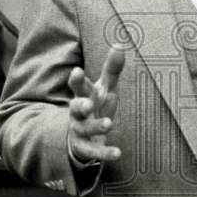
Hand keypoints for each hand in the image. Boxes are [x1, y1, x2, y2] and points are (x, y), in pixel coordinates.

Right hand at [67, 46, 125, 162]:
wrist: (80, 135)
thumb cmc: (96, 104)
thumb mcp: (104, 87)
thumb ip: (112, 68)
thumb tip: (120, 44)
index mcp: (83, 95)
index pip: (78, 86)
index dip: (77, 79)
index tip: (77, 72)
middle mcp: (78, 113)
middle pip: (76, 108)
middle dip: (81, 105)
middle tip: (88, 103)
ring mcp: (80, 131)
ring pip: (85, 129)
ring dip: (96, 126)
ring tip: (109, 124)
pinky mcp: (85, 148)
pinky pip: (94, 151)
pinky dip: (105, 153)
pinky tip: (118, 153)